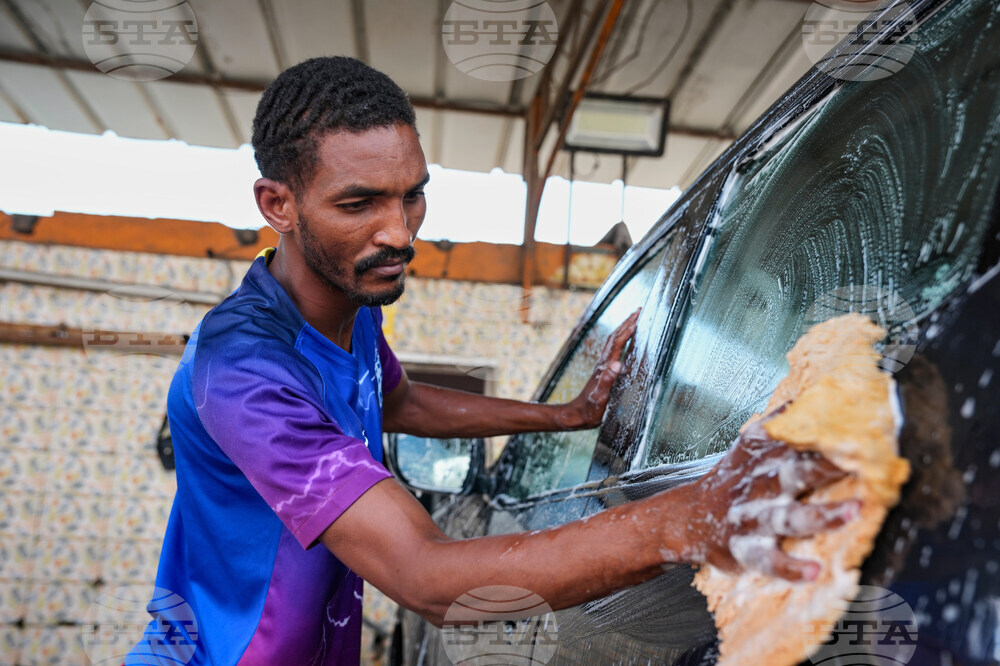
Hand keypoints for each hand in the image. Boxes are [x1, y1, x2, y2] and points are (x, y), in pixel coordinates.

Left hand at [556, 309, 639, 429]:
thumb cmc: (589, 409)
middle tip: (639, 311)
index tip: (638, 319)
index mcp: (604, 367)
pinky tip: (625, 342)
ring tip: (634, 320)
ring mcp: (603, 367)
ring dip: (624, 329)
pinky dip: (621, 341)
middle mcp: (603, 363)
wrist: (576, 415)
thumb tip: (617, 363)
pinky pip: (614, 351)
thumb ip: (607, 380)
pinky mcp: (603, 372)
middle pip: (615, 337)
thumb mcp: (600, 397)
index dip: (628, 330)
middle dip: (627, 323)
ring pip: (614, 342)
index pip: (617, 344)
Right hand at [680, 408, 859, 580]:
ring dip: (822, 515)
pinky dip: (790, 567)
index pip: (796, 443)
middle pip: (795, 474)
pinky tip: (814, 571)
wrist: (686, 519)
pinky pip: (769, 560)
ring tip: (853, 512)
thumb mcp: (745, 449)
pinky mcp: (746, 549)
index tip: (857, 427)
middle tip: (861, 462)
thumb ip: (775, 426)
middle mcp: (759, 487)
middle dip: (827, 467)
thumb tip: (805, 396)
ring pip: (789, 517)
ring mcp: (753, 519)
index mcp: (762, 461)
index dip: (825, 435)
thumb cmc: (728, 485)